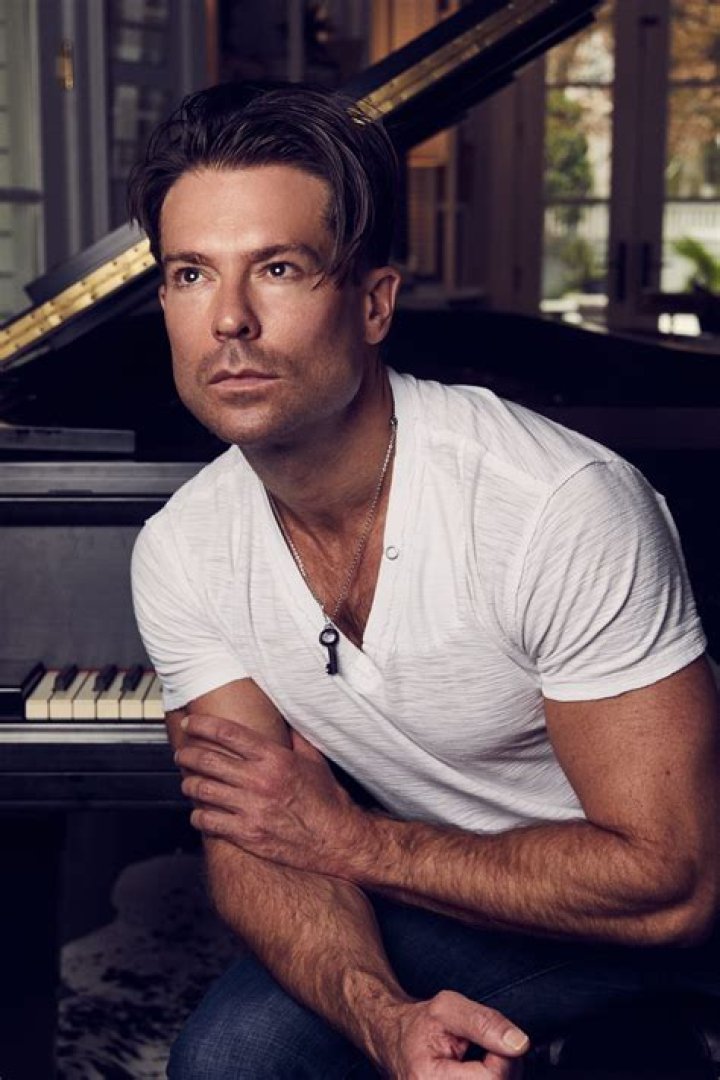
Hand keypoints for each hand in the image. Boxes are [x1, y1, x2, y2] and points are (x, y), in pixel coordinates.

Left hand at [175, 713, 365, 873]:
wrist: (336, 839)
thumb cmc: (326, 800)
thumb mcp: (314, 761)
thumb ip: (295, 738)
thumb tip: (283, 722)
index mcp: (274, 759)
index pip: (227, 734)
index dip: (202, 725)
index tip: (190, 722)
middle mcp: (260, 781)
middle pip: (208, 760)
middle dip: (187, 754)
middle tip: (182, 754)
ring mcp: (251, 809)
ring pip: (202, 790)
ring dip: (189, 784)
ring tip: (187, 782)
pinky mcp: (247, 834)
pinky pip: (209, 822)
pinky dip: (198, 815)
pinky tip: (199, 813)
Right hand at [372, 990, 528, 1078]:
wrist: (394, 1042)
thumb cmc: (419, 1025)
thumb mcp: (448, 1007)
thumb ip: (484, 1022)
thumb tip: (520, 1043)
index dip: (503, 1055)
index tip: (493, 1040)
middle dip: (505, 1071)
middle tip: (489, 1051)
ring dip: (499, 1079)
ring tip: (482, 1064)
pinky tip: (479, 1077)